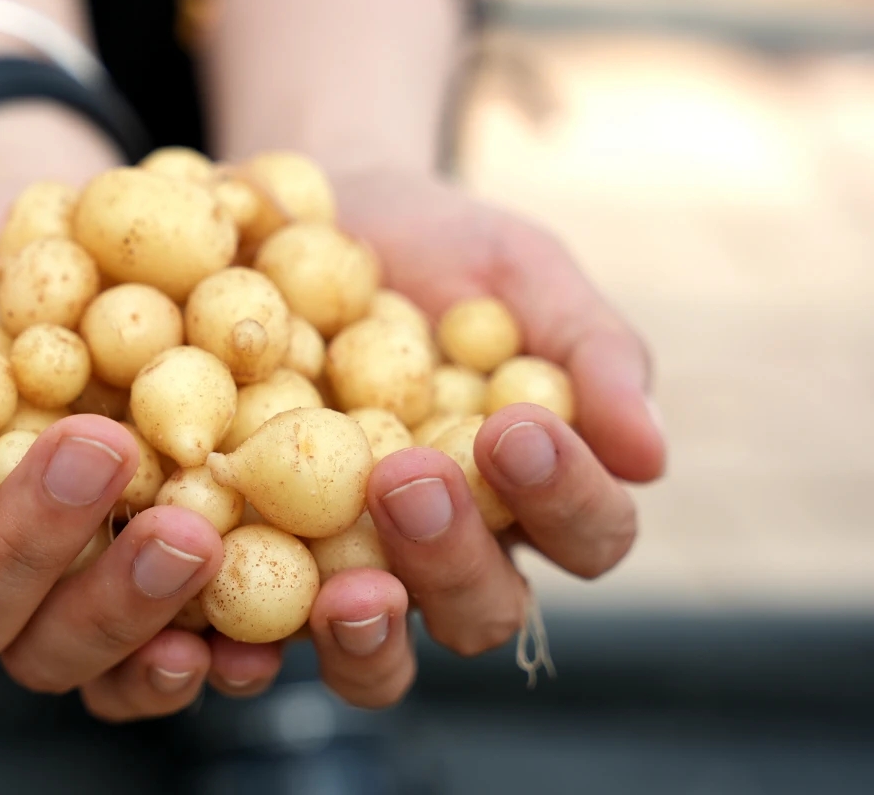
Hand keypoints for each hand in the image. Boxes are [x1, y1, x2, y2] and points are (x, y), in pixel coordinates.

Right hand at [0, 103, 237, 721]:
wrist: (80, 248)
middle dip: (23, 541)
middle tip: (95, 449)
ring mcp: (44, 596)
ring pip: (54, 652)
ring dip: (120, 608)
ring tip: (192, 533)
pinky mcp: (133, 605)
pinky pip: (148, 671)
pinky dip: (192, 664)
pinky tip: (240, 643)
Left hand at [224, 166, 667, 707]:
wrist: (307, 220)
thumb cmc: (438, 247)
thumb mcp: (520, 270)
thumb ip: (591, 349)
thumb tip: (648, 455)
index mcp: (534, 494)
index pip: (586, 532)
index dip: (567, 500)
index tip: (517, 429)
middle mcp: (451, 552)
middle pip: (482, 609)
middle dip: (455, 558)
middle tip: (410, 477)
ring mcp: (352, 570)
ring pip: (380, 653)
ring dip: (368, 631)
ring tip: (342, 580)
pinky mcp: (256, 572)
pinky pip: (254, 638)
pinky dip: (244, 653)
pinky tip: (224, 640)